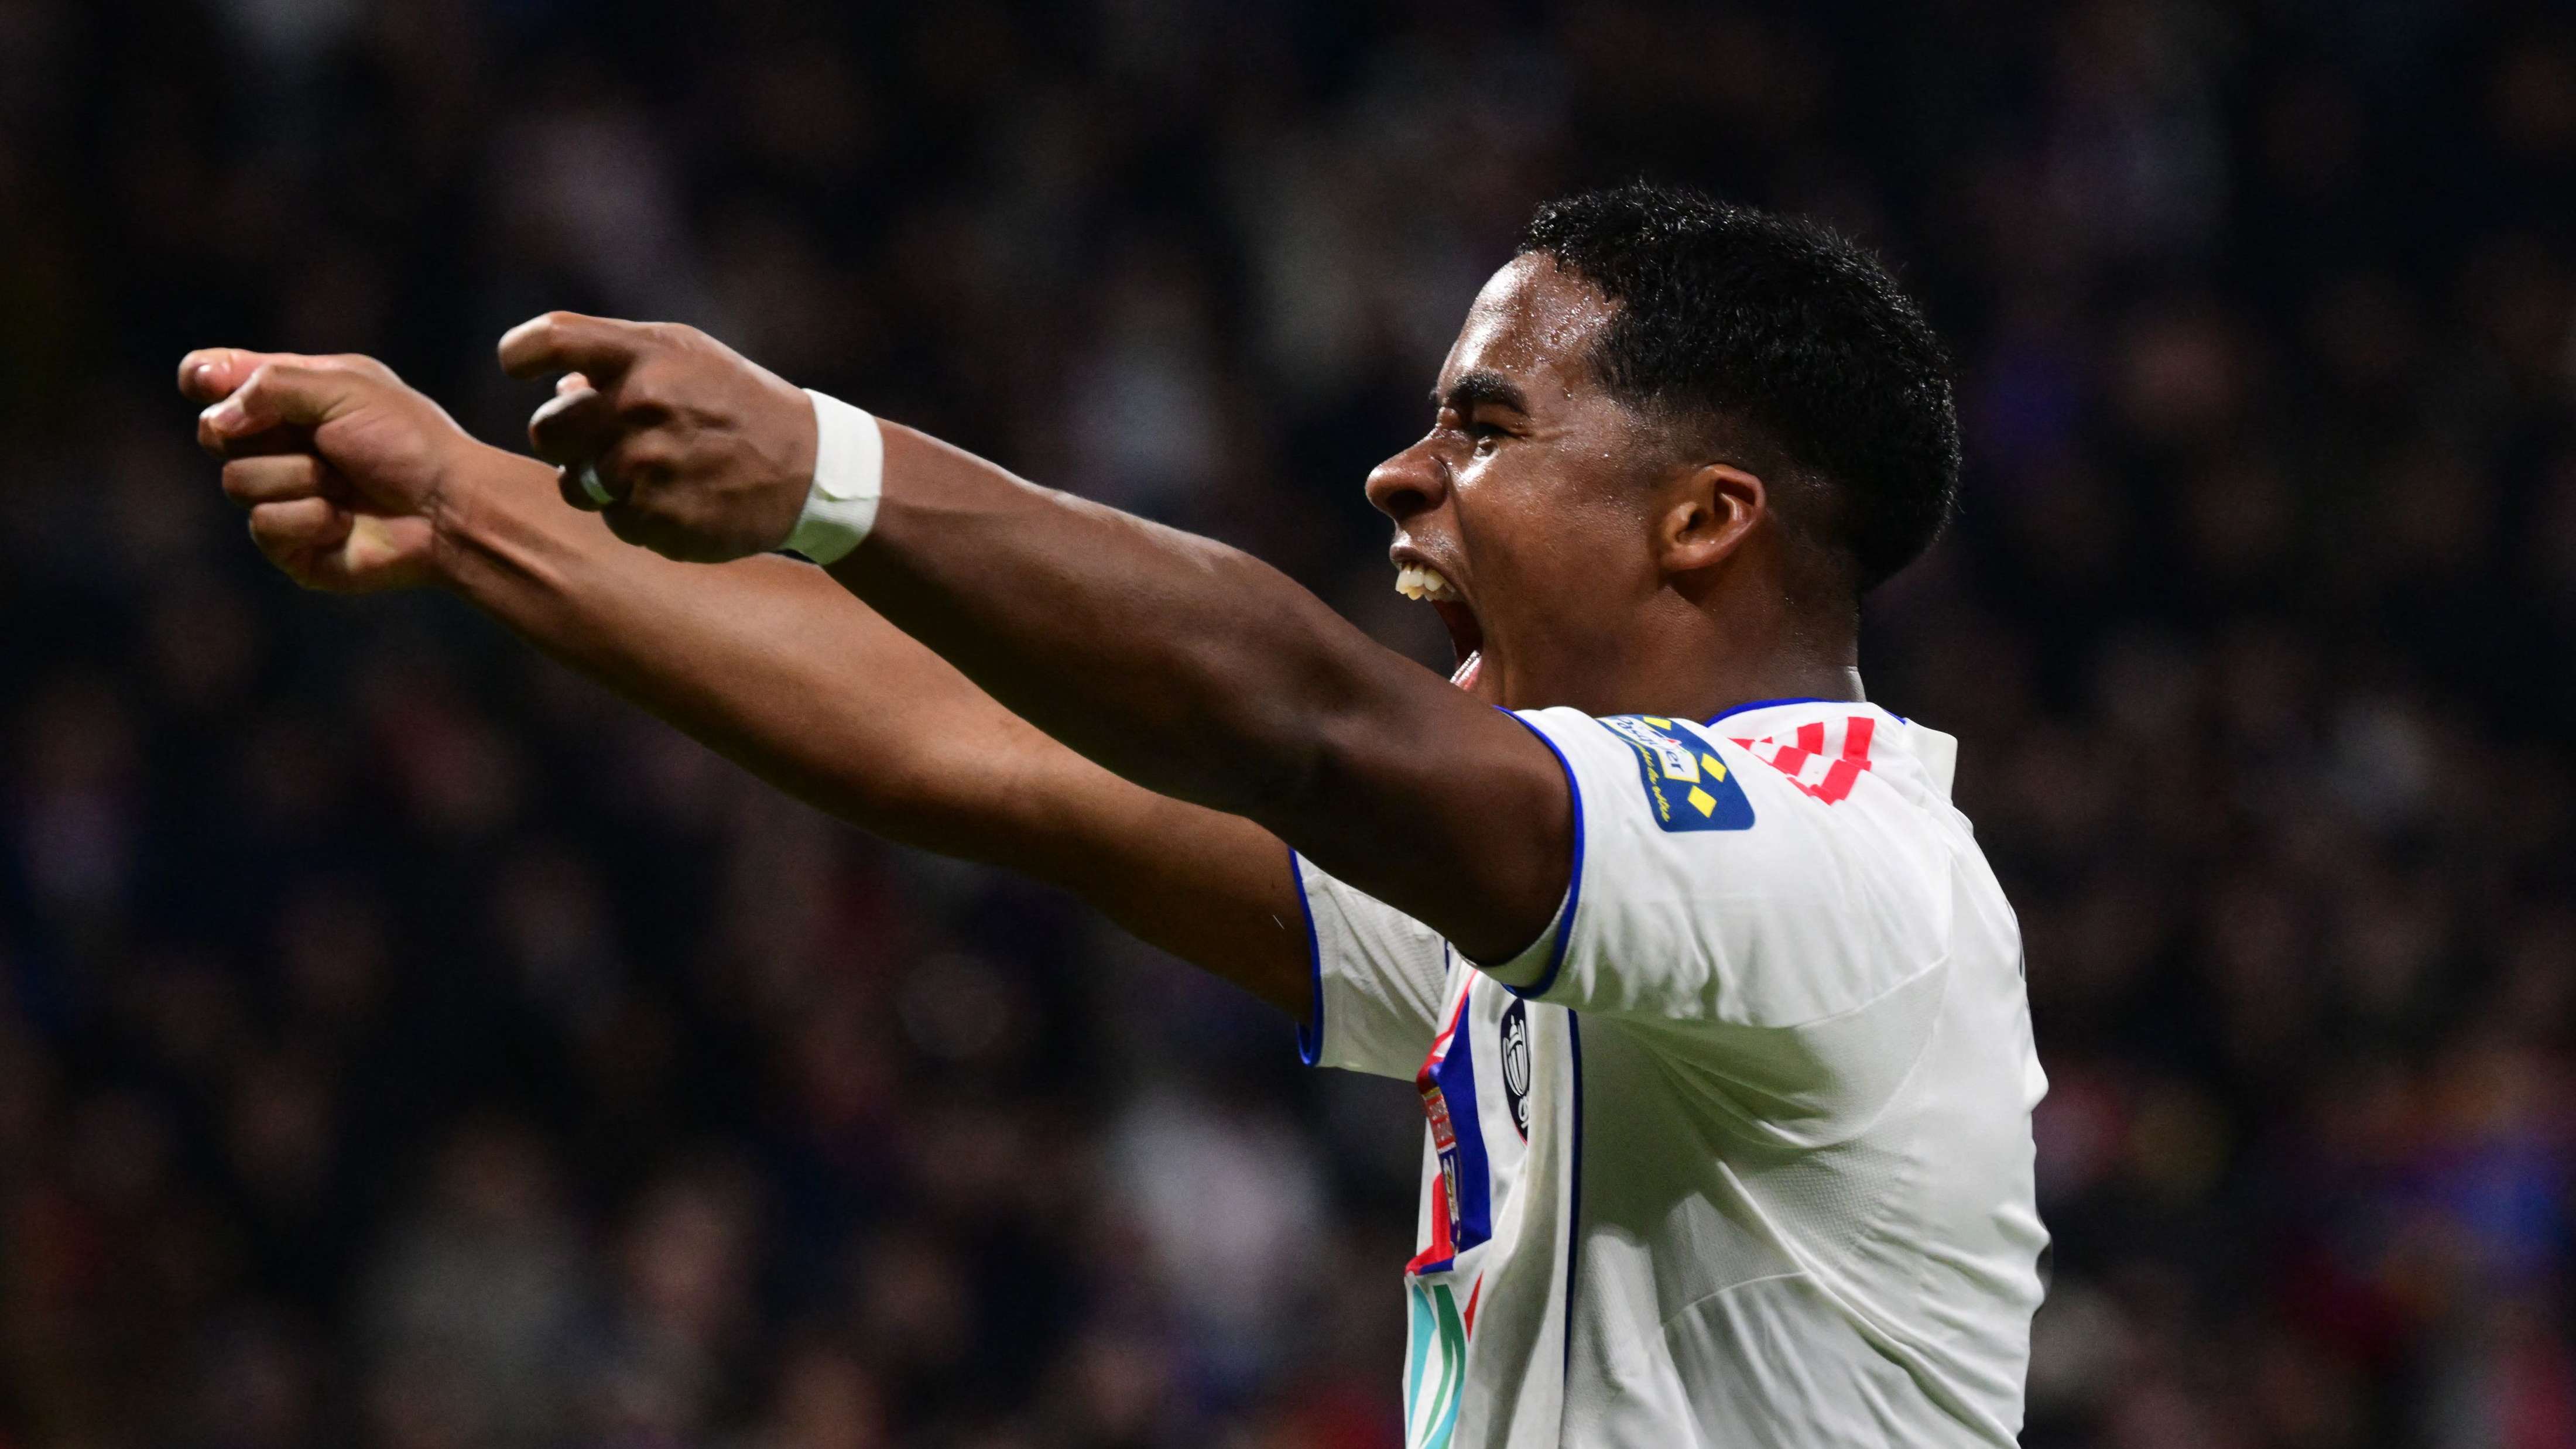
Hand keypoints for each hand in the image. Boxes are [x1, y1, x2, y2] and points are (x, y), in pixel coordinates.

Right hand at [182, 349, 478, 592]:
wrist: (449, 509)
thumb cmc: (407, 442)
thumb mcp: (344, 387)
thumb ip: (270, 384)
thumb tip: (216, 419)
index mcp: (293, 397)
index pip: (218, 379)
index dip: (203, 379)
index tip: (204, 383)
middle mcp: (282, 444)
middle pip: (213, 433)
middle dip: (257, 433)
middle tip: (314, 439)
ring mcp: (284, 495)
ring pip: (236, 480)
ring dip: (297, 477)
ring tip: (344, 484)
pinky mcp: (290, 545)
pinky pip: (262, 525)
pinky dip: (308, 519)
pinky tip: (344, 522)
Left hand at [497, 312, 816, 562]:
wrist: (810, 468)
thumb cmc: (737, 402)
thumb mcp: (688, 355)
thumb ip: (620, 358)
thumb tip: (561, 386)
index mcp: (645, 355)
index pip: (550, 338)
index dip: (520, 353)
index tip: (518, 366)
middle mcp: (641, 405)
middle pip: (546, 428)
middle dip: (568, 437)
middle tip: (608, 440)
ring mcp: (649, 466)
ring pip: (575, 484)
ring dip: (601, 483)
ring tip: (653, 472)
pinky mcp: (660, 519)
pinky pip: (614, 522)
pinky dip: (638, 515)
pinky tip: (679, 498)